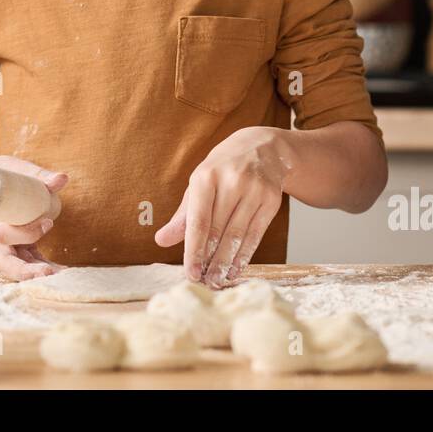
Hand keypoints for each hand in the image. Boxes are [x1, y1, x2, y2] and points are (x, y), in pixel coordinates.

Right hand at [0, 155, 68, 280]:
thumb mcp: (16, 170)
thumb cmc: (1, 175)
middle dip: (25, 271)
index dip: (26, 232)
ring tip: (63, 275)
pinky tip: (63, 270)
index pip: (4, 235)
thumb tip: (62, 178)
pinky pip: (29, 262)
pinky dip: (44, 267)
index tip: (48, 221)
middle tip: (48, 273)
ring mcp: (6, 246)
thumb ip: (38, 175)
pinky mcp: (18, 248)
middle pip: (5, 264)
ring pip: (17, 268)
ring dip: (39, 273)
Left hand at [155, 126, 288, 288]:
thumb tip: (161, 241)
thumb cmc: (222, 169)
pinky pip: (256, 234)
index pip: (199, 221)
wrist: (262, 148)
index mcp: (207, 177)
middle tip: (204, 282)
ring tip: (218, 280)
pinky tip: (236, 269)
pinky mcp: (271, 200)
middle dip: (210, 261)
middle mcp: (232, 182)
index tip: (190, 273)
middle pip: (219, 231)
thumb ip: (182, 215)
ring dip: (227, 262)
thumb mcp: (199, 184)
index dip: (194, 250)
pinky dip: (245, 255)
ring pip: (238, 235)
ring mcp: (254, 191)